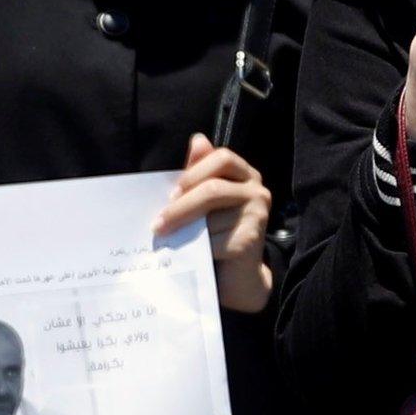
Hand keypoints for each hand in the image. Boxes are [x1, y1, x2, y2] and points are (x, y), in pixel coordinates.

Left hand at [153, 134, 273, 313]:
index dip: (194, 171)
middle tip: (157, 223)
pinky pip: (214, 240)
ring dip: (185, 230)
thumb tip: (197, 139)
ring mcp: (258, 215)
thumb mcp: (206, 199)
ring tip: (168, 238)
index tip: (172, 191)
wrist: (238, 275)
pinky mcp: (250, 241)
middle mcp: (258, 191)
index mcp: (246, 175)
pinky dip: (197, 248)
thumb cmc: (219, 231)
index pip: (222, 157)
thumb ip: (200, 172)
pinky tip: (191, 253)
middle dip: (180, 206)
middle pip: (213, 189)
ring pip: (211, 218)